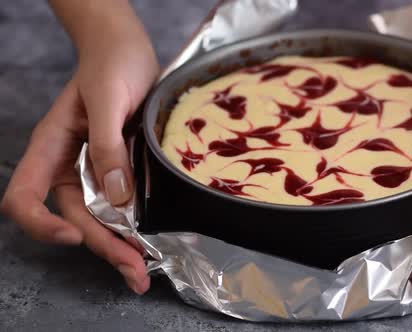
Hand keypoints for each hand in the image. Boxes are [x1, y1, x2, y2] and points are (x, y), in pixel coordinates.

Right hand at [1, 33, 158, 293]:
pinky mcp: (121, 169)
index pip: (26, 197)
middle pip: (75, 218)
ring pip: (100, 218)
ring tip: (142, 272)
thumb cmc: (111, 64)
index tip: (75, 234)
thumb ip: (107, 144)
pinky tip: (150, 244)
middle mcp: (70, 165)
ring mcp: (95, 170)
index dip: (43, 224)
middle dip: (102, 247)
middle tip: (134, 272)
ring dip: (119, 247)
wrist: (130, 49)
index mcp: (52, 148)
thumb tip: (117, 197)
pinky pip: (122, 205)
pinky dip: (133, 227)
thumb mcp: (108, 99)